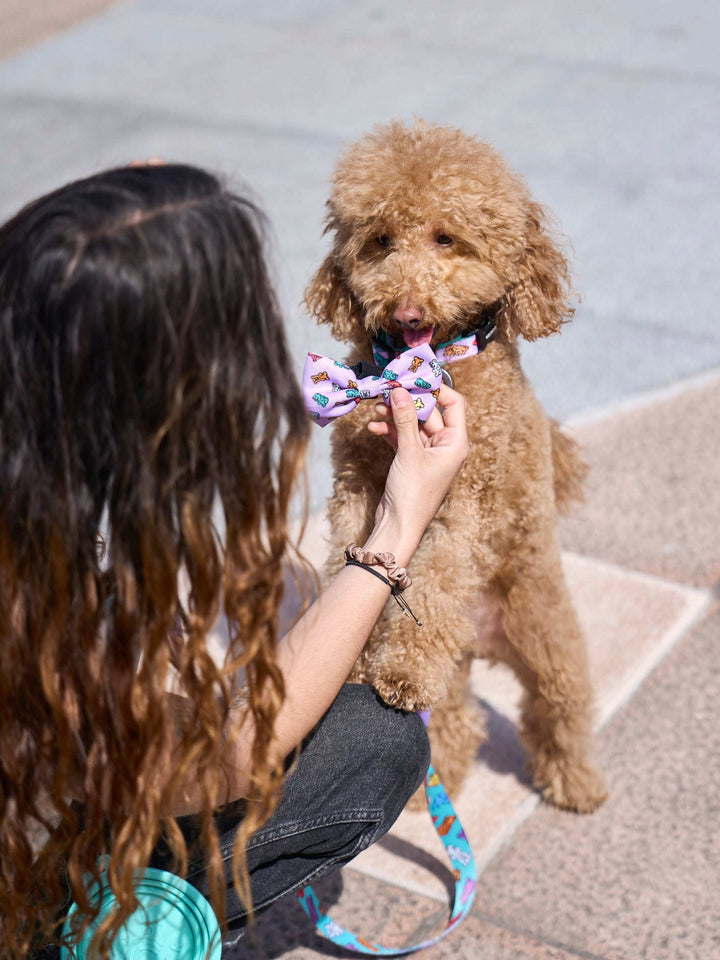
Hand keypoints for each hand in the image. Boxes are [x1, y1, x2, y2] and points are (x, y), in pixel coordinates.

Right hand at [366, 385, 467, 557]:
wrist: (398, 526)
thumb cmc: (413, 494)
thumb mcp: (409, 453)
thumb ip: (405, 420)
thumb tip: (400, 390)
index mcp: (456, 443)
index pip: (454, 404)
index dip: (435, 388)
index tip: (414, 377)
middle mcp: (445, 446)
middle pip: (429, 412)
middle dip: (407, 401)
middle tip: (387, 388)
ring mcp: (427, 453)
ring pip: (412, 424)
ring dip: (395, 415)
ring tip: (376, 408)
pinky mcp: (411, 460)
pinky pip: (402, 437)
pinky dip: (389, 431)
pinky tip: (373, 427)